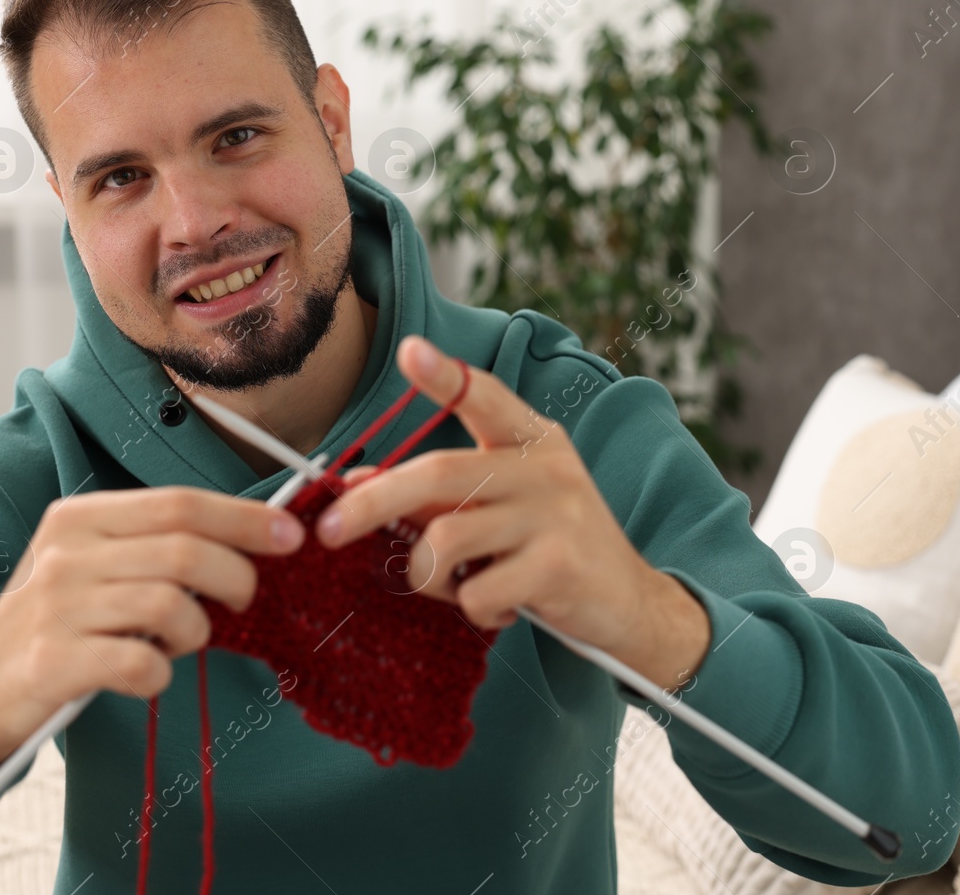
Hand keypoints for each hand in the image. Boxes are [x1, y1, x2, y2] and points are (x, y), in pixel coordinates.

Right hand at [0, 488, 305, 772]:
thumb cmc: (60, 618)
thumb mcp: (97, 561)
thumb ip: (160, 542)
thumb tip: (256, 533)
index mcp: (83, 516)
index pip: (182, 503)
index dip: (246, 519)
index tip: (290, 536)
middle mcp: (67, 553)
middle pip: (185, 551)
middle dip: (236, 577)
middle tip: (242, 601)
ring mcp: (56, 606)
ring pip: (170, 605)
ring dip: (197, 632)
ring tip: (182, 641)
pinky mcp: (51, 661)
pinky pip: (139, 661)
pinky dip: (161, 674)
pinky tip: (149, 674)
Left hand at [317, 335, 710, 691]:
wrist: (631, 602)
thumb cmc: (551, 548)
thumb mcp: (504, 509)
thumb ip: (440, 495)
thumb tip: (353, 488)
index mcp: (532, 442)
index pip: (485, 397)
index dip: (444, 377)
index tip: (410, 351)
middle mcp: (546, 469)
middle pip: (438, 473)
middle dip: (373, 502)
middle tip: (329, 529)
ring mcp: (556, 515)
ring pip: (445, 539)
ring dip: (429, 576)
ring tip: (458, 585)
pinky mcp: (559, 567)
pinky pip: (476, 590)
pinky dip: (473, 608)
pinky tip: (500, 607)